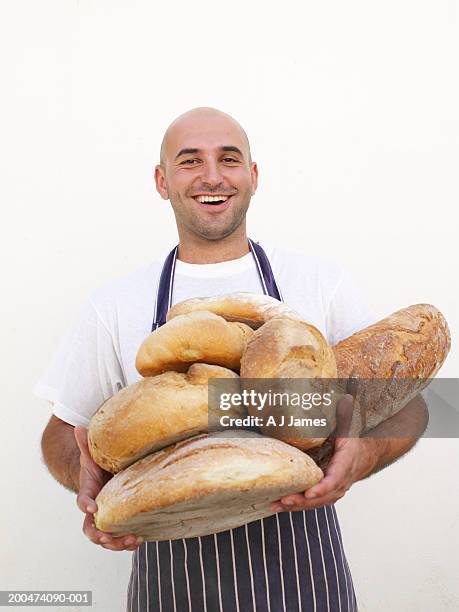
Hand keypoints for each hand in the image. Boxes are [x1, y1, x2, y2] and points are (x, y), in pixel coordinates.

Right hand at [74, 427, 142, 550]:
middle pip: (90, 528)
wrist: (104, 474)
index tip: (93, 508)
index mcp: (88, 491)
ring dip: (116, 542)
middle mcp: (95, 509)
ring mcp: (107, 518)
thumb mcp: (92, 454)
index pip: (83, 501)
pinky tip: (140, 539)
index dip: (86, 506)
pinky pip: (120, 536)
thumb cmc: (97, 464)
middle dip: (98, 535)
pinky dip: (127, 541)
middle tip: (107, 537)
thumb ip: (86, 444)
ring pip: (106, 537)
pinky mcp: (119, 521)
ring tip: (131, 541)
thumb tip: (79, 428)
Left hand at [270, 394, 375, 511]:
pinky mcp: (329, 491)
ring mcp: (337, 487)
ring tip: (276, 505)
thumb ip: (345, 412)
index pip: (336, 479)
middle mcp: (343, 478)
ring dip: (298, 506)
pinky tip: (282, 504)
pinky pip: (315, 501)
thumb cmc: (357, 437)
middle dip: (303, 501)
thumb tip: (344, 396)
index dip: (322, 488)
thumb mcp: (351, 424)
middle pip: (324, 495)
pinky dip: (300, 505)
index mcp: (347, 461)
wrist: (369, 451)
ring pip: (318, 502)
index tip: (309, 493)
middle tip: (284, 500)